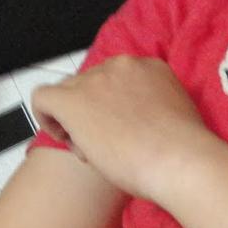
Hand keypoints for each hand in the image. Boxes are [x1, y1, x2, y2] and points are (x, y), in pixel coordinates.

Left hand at [30, 56, 221, 201]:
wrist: (178, 160)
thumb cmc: (184, 151)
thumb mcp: (178, 116)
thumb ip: (157, 110)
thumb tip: (142, 125)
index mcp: (150, 67)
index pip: (118, 80)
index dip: (115, 106)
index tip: (123, 129)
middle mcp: (121, 66)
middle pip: (92, 84)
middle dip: (94, 112)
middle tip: (106, 143)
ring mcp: (95, 81)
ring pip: (69, 93)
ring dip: (76, 118)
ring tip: (91, 148)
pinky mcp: (72, 100)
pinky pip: (43, 98)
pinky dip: (47, 117)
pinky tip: (62, 136)